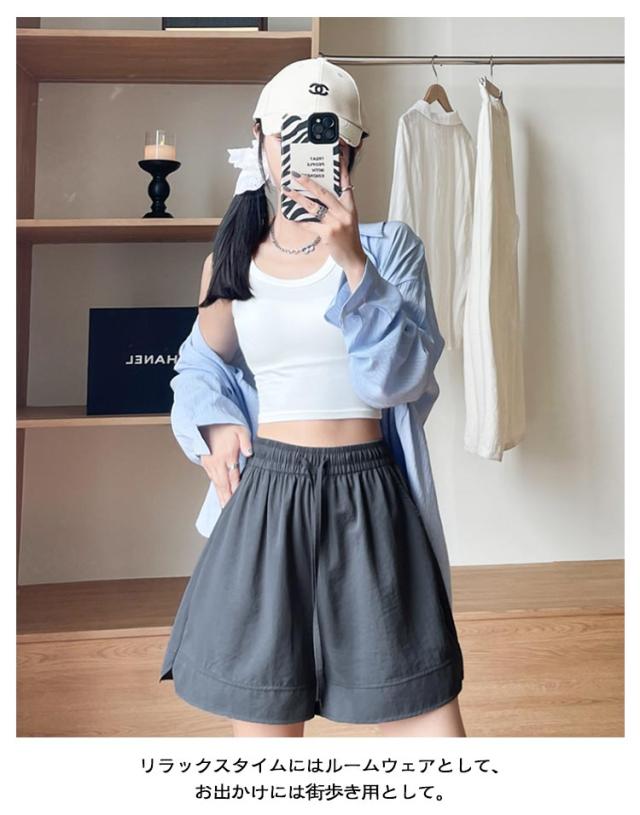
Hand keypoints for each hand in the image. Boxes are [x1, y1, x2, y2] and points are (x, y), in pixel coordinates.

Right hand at [199, 424, 252, 506]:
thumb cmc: (225, 425)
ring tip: (224, 508)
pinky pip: (212, 480)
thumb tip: (249, 453)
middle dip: (227, 499)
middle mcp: (217, 463)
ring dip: (221, 497)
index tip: (240, 500)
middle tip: (230, 511)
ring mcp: (210, 465)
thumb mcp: (240, 429)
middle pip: (223, 486)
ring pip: (216, 485)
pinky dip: (216, 490)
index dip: (236, 490)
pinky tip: (219, 495)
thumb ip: (246, 442)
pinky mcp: (206, 464)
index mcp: (227, 456)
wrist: (205, 421)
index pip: (233, 478)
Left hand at [281, 154, 366, 277]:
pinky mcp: (328, 234)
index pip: (345, 184)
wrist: (353, 258)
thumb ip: (338, 208)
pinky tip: (291, 217)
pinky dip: (299, 221)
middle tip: (297, 175)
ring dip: (298, 198)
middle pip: (324, 193)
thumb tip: (319, 198)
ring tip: (288, 191)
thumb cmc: (349, 239)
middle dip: (309, 183)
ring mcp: (336, 223)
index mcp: (350, 207)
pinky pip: (309, 224)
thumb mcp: (348, 220)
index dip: (341, 170)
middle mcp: (344, 213)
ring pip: (314, 207)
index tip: (336, 156)